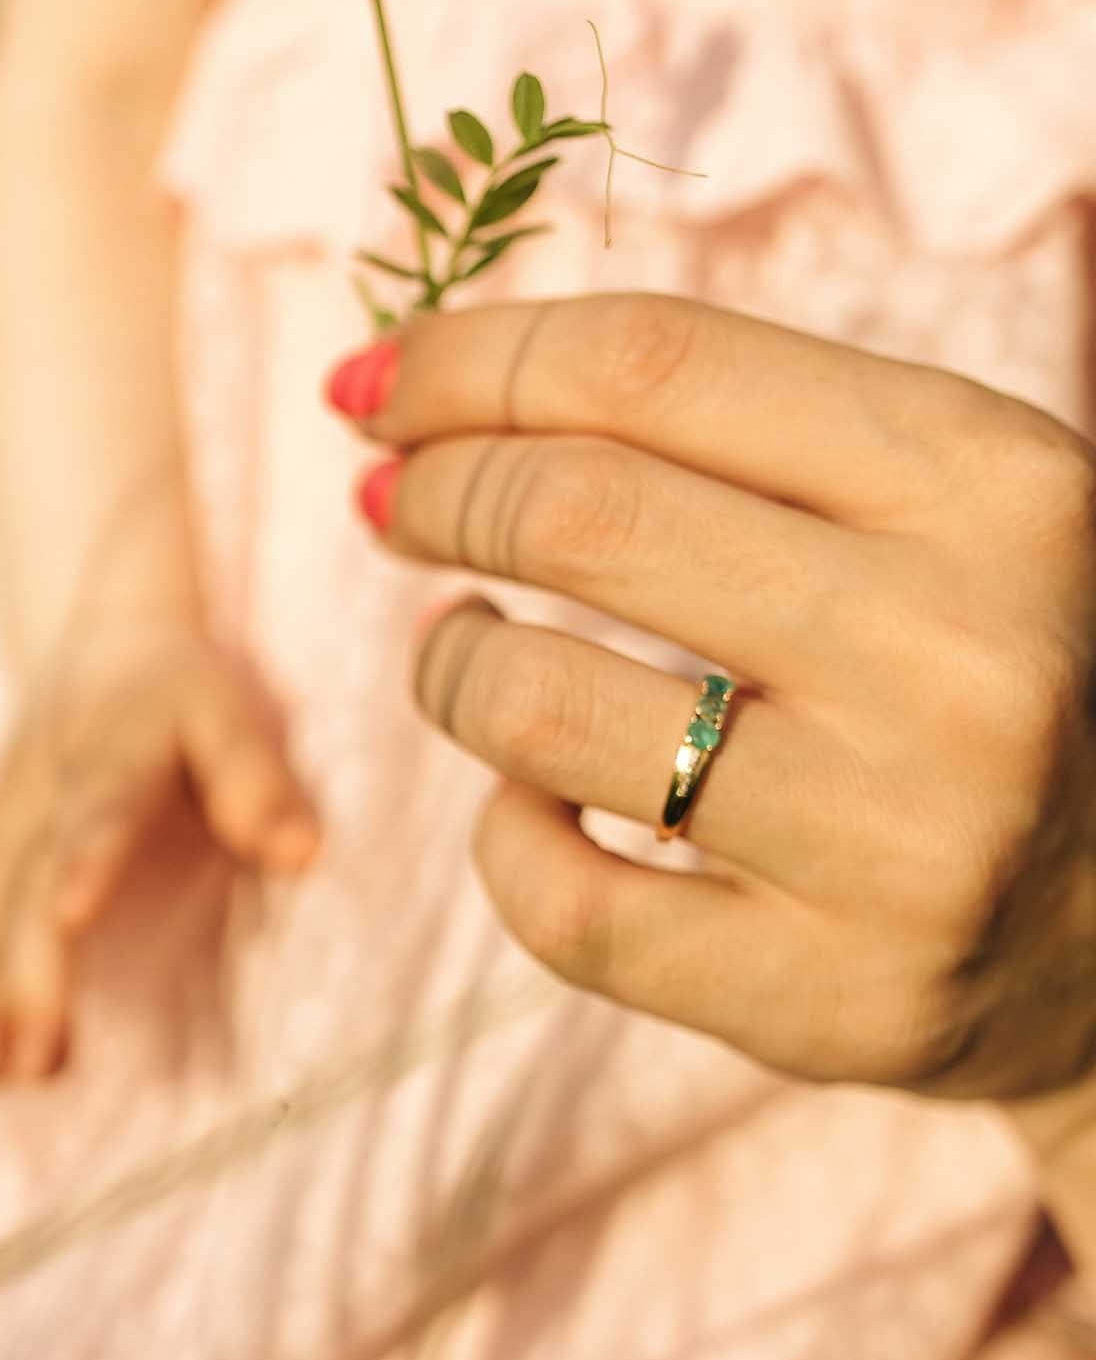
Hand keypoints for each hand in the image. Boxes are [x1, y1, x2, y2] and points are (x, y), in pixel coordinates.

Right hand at [0, 622, 321, 1081]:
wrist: (93, 639)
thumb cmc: (178, 689)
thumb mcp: (227, 711)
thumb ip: (257, 779)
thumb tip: (302, 853)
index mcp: (108, 754)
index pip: (97, 809)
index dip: (84, 860)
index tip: (71, 914)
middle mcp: (43, 796)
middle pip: (26, 884)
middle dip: (21, 969)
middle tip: (28, 1055)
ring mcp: (5, 826)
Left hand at [325, 291, 1095, 1100]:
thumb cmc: (976, 656)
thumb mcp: (927, 502)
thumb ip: (718, 427)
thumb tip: (413, 389)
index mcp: (991, 482)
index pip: (648, 364)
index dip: (464, 361)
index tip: (369, 384)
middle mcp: (965, 652)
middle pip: (575, 512)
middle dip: (436, 492)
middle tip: (393, 504)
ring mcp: (903, 842)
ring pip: (535, 705)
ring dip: (448, 663)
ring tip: (462, 647)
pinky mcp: (834, 998)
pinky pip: (560, 904)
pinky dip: (503, 835)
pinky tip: (531, 800)